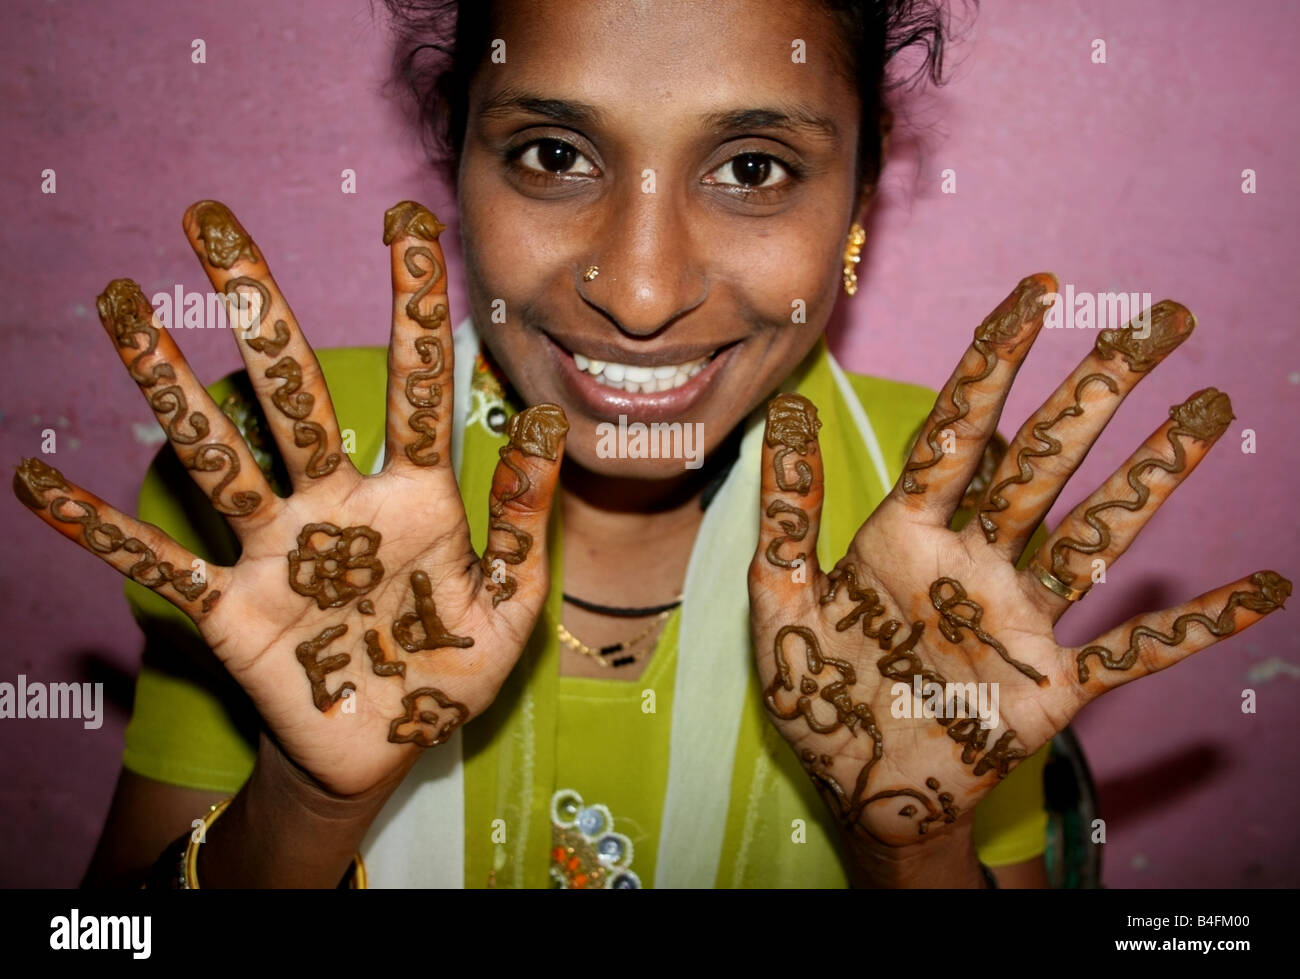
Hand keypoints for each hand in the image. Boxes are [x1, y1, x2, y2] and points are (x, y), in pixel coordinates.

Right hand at [14, 200, 567, 799]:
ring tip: (124, 308)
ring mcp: (278, 554)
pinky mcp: (231, 610)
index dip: (413, 307)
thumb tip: (549, 418)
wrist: (386, 748)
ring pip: (219, 457)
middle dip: (260, 311)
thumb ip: (526, 519)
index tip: (406, 222)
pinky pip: (160, 564)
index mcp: (416, 500)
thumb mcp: (509, 602)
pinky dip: (101, 529)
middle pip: (294, 395)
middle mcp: (338, 506)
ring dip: (169, 388)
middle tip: (212, 219)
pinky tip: (38, 482)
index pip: (417, 388)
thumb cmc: (452, 670)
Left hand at [748, 274, 1289, 864]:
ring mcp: (1021, 619)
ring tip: (1208, 411)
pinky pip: (1136, 650)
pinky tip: (1262, 590)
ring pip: (1098, 534)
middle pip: (1045, 461)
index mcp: (908, 535)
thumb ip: (787, 516)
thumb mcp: (781, 604)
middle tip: (1161, 322)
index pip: (960, 431)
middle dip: (1100, 391)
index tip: (1039, 293)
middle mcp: (976, 561)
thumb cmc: (820, 696)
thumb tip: (784, 412)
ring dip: (1154, 476)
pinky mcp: (1054, 683)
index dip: (996, 363)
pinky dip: (1196, 626)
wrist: (862, 790)